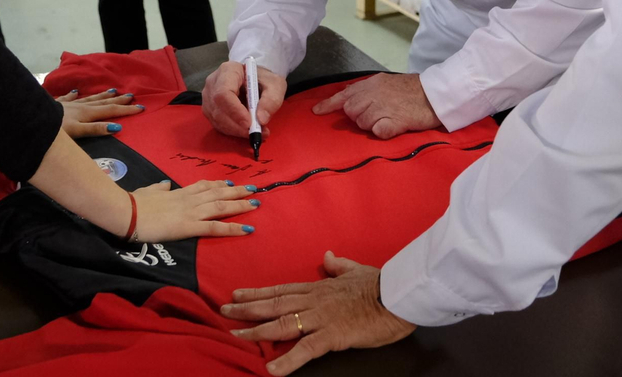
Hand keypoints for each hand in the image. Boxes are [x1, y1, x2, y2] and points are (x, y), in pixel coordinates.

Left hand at [57, 88, 145, 137]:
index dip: (125, 111)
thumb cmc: (54, 130)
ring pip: (88, 99)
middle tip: (131, 96)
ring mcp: (68, 105)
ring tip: (112, 90)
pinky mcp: (56, 105)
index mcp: (86, 114)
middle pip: (102, 104)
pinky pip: (67, 98)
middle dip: (117, 101)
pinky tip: (74, 91)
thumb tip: (116, 127)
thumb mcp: (77, 132)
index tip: (141, 108)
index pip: (110, 112)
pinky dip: (73, 95)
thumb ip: (95, 129)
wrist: (31, 118)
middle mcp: (80, 107)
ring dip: (101, 96)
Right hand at [132, 179, 261, 242]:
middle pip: (218, 193)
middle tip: (253, 189)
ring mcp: (191, 212)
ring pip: (221, 206)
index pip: (203, 186)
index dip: (218, 184)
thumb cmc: (134, 203)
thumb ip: (158, 189)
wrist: (127, 213)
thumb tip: (164, 185)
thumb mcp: (148, 191)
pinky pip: (215, 227)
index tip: (229, 182)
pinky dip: (233, 228)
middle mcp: (189, 199)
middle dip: (237, 191)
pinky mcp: (189, 226)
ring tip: (256, 203)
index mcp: (179, 192)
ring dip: (240, 205)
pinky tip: (246, 229)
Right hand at [203, 59, 285, 137]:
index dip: (235, 111)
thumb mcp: (275, 85)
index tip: (250, 123)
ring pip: (217, 119)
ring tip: (257, 131)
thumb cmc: (264, 80)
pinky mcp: (210, 109)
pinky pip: (218, 125)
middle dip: (238, 125)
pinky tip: (247, 130)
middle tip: (257, 132)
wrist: (256, 81)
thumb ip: (271, 100)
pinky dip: (234, 131)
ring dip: (237, 130)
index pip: (224, 93)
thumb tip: (261, 119)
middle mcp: (213, 83)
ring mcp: (209, 97)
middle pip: (218, 109)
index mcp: (228, 71)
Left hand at [224, 253, 415, 374]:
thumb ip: (338, 265)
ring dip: (256, 331)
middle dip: (247, 308)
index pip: (282, 289)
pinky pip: (305, 350)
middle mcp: (314, 301)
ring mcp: (321, 318)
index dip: (257, 292)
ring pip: (282, 323)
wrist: (399, 295)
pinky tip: (271, 370)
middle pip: (274, 304)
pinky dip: (287, 360)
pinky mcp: (333, 335)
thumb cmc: (380, 284)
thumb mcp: (356, 270)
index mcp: (319, 287)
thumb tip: (327, 256)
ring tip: (235, 336)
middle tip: (223, 311)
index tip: (236, 293)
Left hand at [311, 73, 438, 138]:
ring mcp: (383, 107)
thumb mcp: (387, 83)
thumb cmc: (413, 90)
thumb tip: (349, 98)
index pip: (344, 94)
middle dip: (358, 117)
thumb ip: (368, 90)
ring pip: (362, 123)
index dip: (329, 104)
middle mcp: (374, 94)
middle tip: (375, 116)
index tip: (317, 112)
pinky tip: (393, 127)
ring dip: (372, 125)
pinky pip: (378, 131)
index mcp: (372, 84)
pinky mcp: (394, 122)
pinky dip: (383, 132)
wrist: (436, 94)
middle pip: (350, 111)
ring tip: (389, 119)